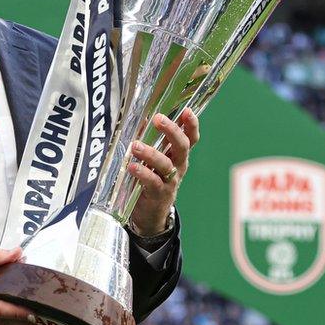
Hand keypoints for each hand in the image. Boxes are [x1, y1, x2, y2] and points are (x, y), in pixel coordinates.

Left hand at [127, 108, 199, 235]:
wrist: (150, 213)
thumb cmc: (150, 179)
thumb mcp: (151, 159)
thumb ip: (147, 139)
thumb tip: (139, 117)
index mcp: (177, 155)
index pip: (190, 138)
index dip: (191, 124)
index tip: (187, 111)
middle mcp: (178, 166)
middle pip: (182, 147)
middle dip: (172, 131)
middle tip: (159, 119)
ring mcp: (170, 181)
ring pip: (166, 164)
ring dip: (151, 153)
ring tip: (136, 146)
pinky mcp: (159, 194)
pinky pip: (153, 182)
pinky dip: (143, 173)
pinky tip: (132, 167)